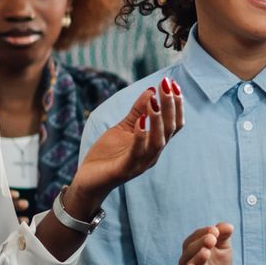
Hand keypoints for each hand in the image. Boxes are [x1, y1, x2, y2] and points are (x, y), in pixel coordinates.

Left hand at [67, 77, 184, 213]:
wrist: (88, 180)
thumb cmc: (107, 155)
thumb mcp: (124, 128)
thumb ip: (137, 111)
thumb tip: (151, 90)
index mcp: (154, 144)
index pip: (174, 124)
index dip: (176, 105)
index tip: (173, 84)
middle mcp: (152, 154)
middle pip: (170, 129)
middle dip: (170, 106)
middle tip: (167, 85)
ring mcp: (141, 163)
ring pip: (158, 142)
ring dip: (158, 120)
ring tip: (155, 100)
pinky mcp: (125, 170)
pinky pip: (137, 153)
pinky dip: (140, 136)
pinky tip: (139, 120)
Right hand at [179, 222, 234, 264]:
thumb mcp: (223, 249)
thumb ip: (224, 237)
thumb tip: (228, 226)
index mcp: (193, 249)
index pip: (195, 237)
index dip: (204, 232)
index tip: (215, 230)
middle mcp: (187, 261)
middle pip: (190, 249)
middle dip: (200, 242)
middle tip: (212, 238)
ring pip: (189, 264)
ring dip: (197, 257)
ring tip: (206, 251)